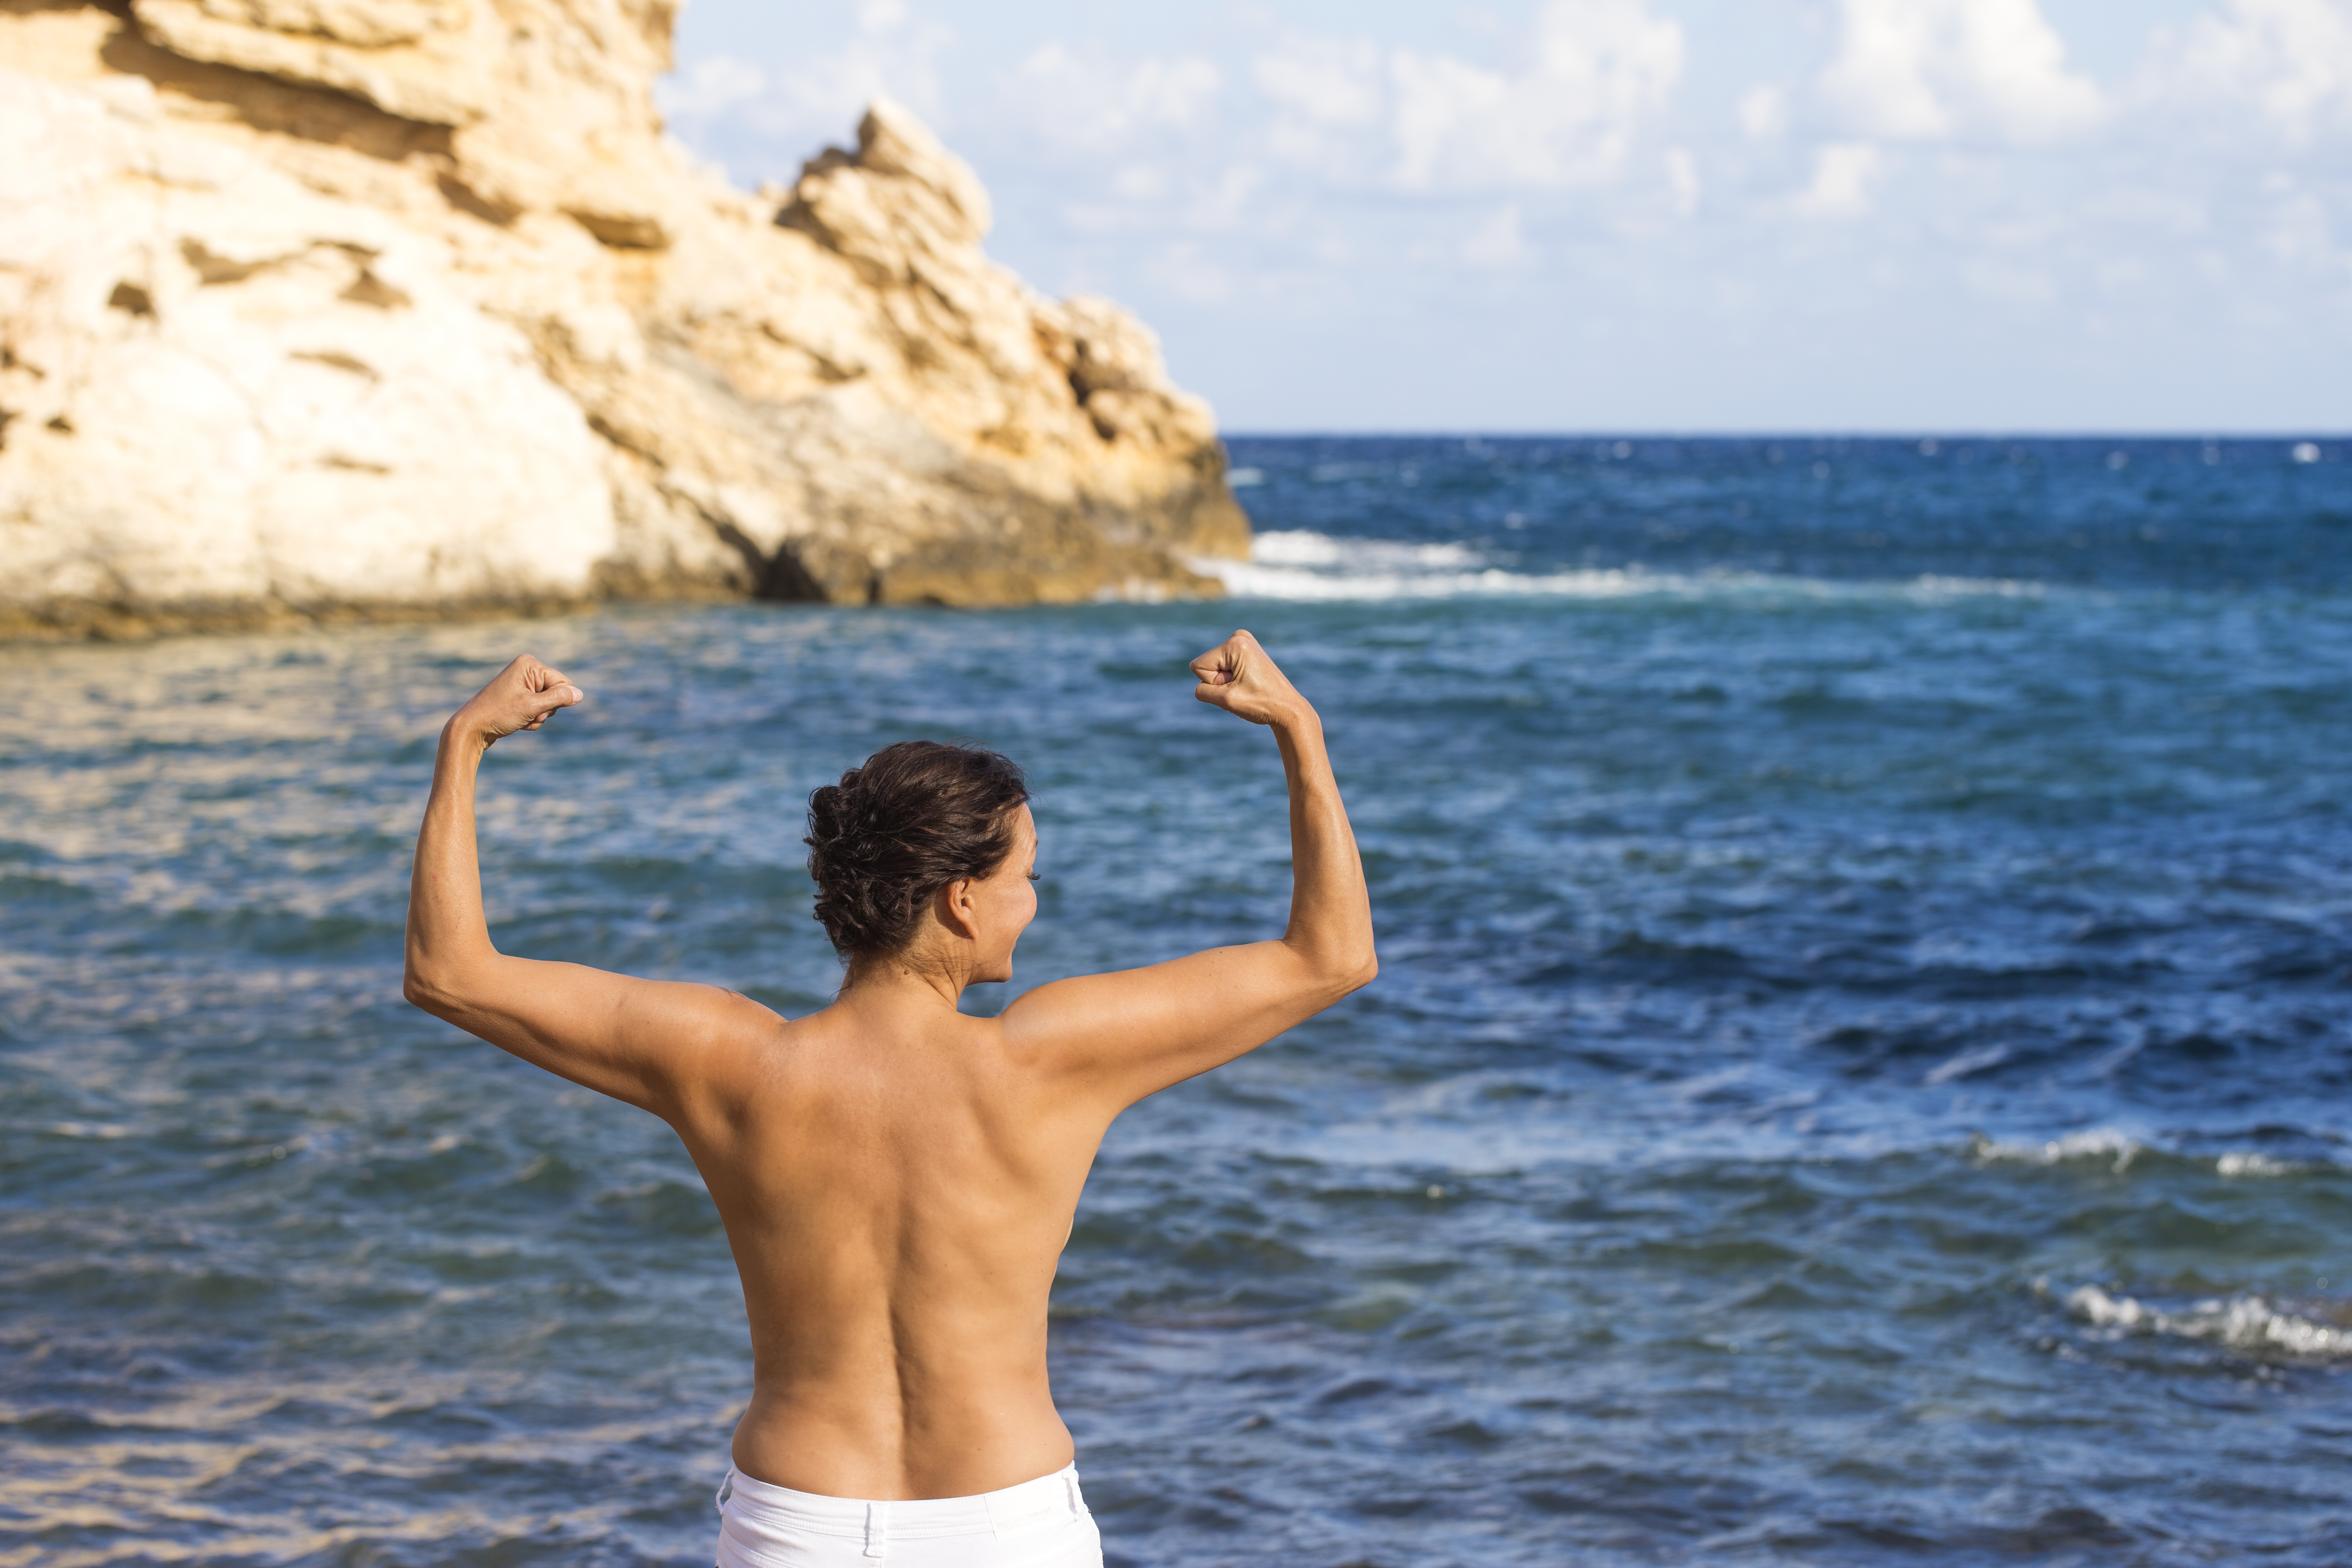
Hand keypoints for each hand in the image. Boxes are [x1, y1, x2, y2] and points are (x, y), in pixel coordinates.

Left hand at [447, 654, 584, 747]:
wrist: (471, 728)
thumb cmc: (498, 714)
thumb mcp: (532, 707)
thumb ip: (558, 699)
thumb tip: (580, 694)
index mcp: (529, 664)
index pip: (563, 683)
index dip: (555, 701)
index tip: (536, 708)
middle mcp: (526, 669)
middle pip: (556, 693)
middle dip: (546, 709)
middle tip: (527, 715)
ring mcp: (521, 683)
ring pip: (548, 704)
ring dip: (538, 717)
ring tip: (521, 720)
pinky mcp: (518, 696)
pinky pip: (537, 708)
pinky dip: (531, 719)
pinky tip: (518, 723)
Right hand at [1190, 630, 1314, 728]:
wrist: (1287, 708)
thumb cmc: (1260, 704)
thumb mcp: (1225, 700)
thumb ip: (1202, 690)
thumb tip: (1201, 683)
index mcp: (1234, 643)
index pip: (1198, 667)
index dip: (1213, 683)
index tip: (1236, 687)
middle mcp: (1239, 636)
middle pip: (1206, 665)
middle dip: (1220, 682)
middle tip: (1243, 688)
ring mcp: (1243, 642)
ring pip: (1214, 667)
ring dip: (1226, 682)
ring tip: (1247, 687)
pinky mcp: (1246, 650)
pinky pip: (1224, 667)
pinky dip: (1232, 679)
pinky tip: (1248, 683)